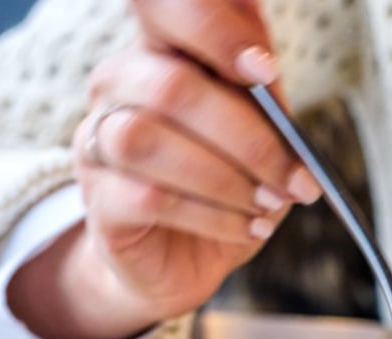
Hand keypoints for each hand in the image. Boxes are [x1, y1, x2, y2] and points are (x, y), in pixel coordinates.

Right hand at [11, 0, 322, 338]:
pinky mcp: (99, 200)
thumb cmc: (225, 191)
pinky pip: (150, 198)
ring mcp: (98, 142)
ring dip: (227, 179)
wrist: (183, 261)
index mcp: (161, 54)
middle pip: (171, 87)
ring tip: (269, 206)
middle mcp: (118, 87)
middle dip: (248, 138)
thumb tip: (270, 74)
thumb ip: (265, 102)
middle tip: (294, 179)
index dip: (213, 31)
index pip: (166, 10)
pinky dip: (213, 217)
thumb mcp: (259, 140)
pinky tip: (247, 228)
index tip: (264, 70)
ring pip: (149, 141)